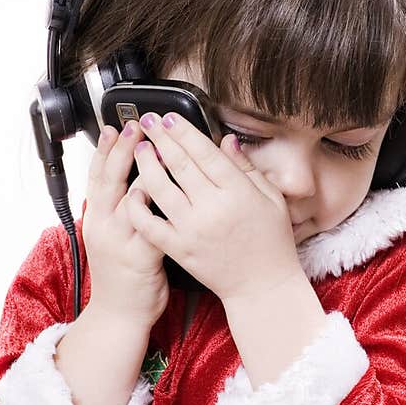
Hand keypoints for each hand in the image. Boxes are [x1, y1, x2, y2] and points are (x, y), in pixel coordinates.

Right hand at [81, 120, 169, 325]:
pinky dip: (161, 208)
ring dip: (145, 172)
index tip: (114, 128)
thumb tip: (132, 183)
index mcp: (97, 220)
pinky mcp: (140, 259)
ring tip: (157, 150)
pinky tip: (173, 192)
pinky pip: (152, 227)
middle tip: (135, 128)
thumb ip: (121, 211)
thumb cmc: (123, 278)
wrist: (119, 316)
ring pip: (130, 199)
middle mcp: (104, 227)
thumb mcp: (113, 239)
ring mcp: (120, 243)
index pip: (97, 177)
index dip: (104, 151)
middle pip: (110, 181)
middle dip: (122, 151)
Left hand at [126, 112, 302, 303]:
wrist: (263, 287)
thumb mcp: (271, 199)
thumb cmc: (271, 244)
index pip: (204, 152)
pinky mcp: (179, 249)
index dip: (183, 131)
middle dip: (160, 138)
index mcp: (238, 192)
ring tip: (141, 149)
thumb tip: (226, 140)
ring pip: (159, 188)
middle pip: (179, 164)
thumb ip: (247, 168)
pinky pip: (150, 224)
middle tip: (147, 122)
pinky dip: (138, 206)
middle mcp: (213, 208)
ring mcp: (193, 229)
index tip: (169, 118)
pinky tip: (134, 191)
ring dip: (146, 164)